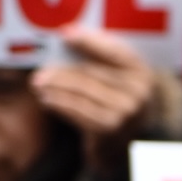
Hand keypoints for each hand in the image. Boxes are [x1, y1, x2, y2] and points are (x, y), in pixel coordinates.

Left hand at [36, 28, 161, 170]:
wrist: (122, 147)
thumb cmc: (115, 105)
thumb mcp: (118, 82)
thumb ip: (101, 61)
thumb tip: (69, 35)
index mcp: (143, 72)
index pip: (114, 51)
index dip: (89, 41)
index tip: (65, 33)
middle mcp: (139, 91)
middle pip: (93, 71)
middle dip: (63, 68)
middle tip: (41, 68)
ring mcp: (126, 111)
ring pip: (82, 90)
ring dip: (56, 85)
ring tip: (38, 82)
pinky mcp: (110, 128)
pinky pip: (77, 110)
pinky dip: (59, 103)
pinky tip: (46, 99)